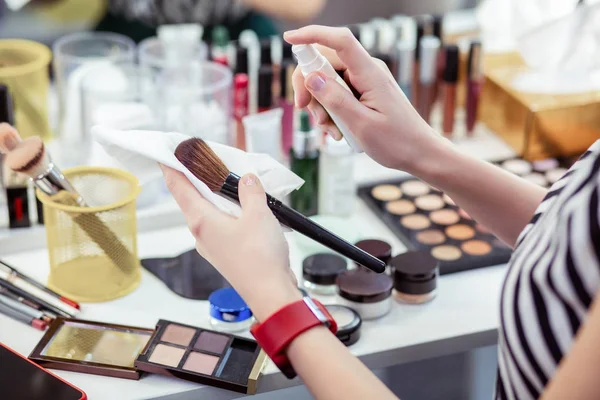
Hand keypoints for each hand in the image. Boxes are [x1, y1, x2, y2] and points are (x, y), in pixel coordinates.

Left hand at [160, 166, 300, 320]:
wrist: (270, 293)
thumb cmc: (259, 257)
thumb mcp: (258, 214)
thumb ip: (250, 192)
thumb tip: (247, 179)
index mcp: (201, 220)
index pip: (178, 187)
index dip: (171, 167)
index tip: (167, 153)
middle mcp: (202, 233)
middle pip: (193, 198)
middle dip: (197, 178)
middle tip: (204, 159)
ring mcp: (213, 245)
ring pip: (209, 212)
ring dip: (217, 196)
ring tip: (230, 180)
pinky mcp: (226, 253)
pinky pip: (222, 225)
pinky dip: (229, 211)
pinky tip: (246, 207)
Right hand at [284, 25, 444, 172]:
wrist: (420, 153)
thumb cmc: (397, 142)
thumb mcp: (361, 124)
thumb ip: (335, 99)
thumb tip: (311, 77)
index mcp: (370, 73)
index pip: (339, 41)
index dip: (312, 35)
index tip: (288, 38)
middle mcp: (367, 71)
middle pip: (325, 63)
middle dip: (309, 87)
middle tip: (308, 113)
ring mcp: (366, 81)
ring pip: (328, 81)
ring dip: (321, 105)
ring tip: (331, 131)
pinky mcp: (364, 93)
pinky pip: (338, 93)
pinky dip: (331, 111)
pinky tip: (338, 131)